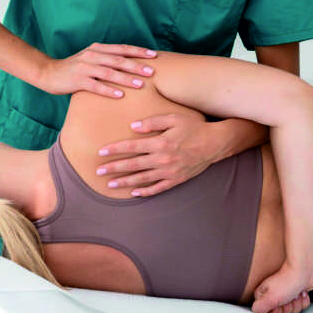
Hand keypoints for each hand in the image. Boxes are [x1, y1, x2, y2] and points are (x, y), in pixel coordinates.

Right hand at [40, 43, 157, 97]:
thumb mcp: (92, 59)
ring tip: (141, 84)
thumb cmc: (75, 68)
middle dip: (137, 65)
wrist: (48, 73)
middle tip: (152, 71)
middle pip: (119, 60)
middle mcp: (92, 55)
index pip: (122, 48)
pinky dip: (109, 90)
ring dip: (126, 78)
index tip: (154, 55)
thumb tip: (132, 63)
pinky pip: (96, 86)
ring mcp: (84, 68)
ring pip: (109, 72)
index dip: (139, 51)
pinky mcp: (77, 80)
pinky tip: (120, 96)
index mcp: (98, 49)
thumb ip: (108, 59)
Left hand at [96, 113, 215, 195]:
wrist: (214, 143)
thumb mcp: (174, 118)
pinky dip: (146, 192)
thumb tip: (133, 127)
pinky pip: (158, 188)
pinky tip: (135, 193)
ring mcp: (169, 171)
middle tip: (98, 171)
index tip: (101, 152)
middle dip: (114, 168)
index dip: (115, 149)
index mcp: (160, 142)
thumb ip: (153, 121)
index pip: (132, 146)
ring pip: (142, 179)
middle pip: (133, 165)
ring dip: (125, 182)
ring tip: (111, 184)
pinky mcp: (176, 179)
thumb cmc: (194, 127)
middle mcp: (162, 159)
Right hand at [251, 260, 312, 312]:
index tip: (280, 304)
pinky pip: (301, 307)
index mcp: (264, 297)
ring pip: (292, 312)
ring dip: (297, 304)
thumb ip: (259, 308)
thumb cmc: (287, 280)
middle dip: (288, 308)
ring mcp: (285, 296)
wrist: (304, 269)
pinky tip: (302, 293)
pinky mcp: (296, 295)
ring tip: (296, 293)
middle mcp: (273, 297)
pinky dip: (303, 301)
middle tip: (289, 297)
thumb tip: (254, 312)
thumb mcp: (270, 297)